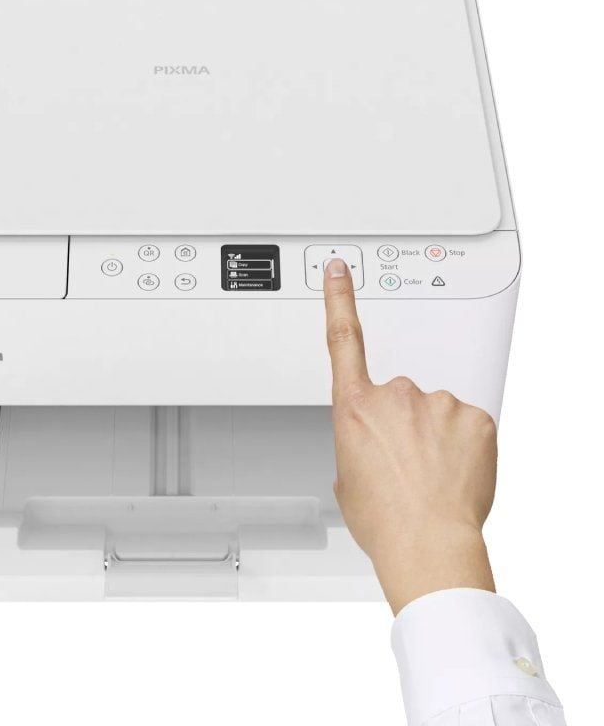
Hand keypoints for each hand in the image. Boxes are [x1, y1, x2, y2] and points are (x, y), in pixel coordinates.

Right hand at [324, 258, 497, 613]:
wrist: (427, 543)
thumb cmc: (383, 519)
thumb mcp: (346, 479)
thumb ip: (355, 446)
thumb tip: (371, 447)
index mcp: (355, 407)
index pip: (343, 339)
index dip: (339, 299)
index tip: (340, 271)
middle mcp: (394, 396)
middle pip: (399, 397)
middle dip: (403, 423)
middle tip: (404, 464)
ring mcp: (437, 403)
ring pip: (436, 412)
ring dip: (434, 436)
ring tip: (430, 474)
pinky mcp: (475, 416)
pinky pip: (467, 423)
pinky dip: (464, 443)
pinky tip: (455, 470)